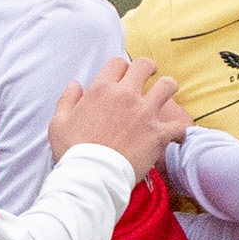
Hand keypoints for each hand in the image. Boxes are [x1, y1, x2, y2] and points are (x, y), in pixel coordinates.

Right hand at [51, 58, 190, 177]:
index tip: (123, 76)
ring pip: (167, 86)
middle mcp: (126, 95)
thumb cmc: (73, 151)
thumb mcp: (59, 122)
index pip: (117, 63)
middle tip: (149, 75)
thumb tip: (74, 85)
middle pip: (144, 65)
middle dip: (148, 68)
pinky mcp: (159, 134)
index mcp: (102, 89)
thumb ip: (67, 100)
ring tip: (166, 95)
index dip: (122, 67)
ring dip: (168, 89)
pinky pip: (179, 125)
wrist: (92, 176)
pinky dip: (179, 130)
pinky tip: (176, 136)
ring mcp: (145, 113)